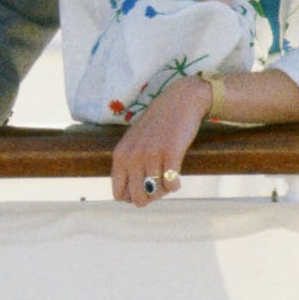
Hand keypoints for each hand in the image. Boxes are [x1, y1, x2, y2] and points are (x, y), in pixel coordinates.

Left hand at [111, 75, 211, 206]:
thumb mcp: (133, 143)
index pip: (119, 194)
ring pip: (156, 193)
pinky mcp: (170, 153)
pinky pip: (171, 185)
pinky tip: (177, 175)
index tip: (144, 189)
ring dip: (164, 190)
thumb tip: (130, 198)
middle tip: (159, 186)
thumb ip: (127, 165)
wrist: (179, 101)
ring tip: (168, 178)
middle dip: (150, 197)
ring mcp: (151, 154)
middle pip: (138, 198)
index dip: (133, 197)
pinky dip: (175, 185)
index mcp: (120, 155)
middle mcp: (132, 156)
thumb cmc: (157, 124)